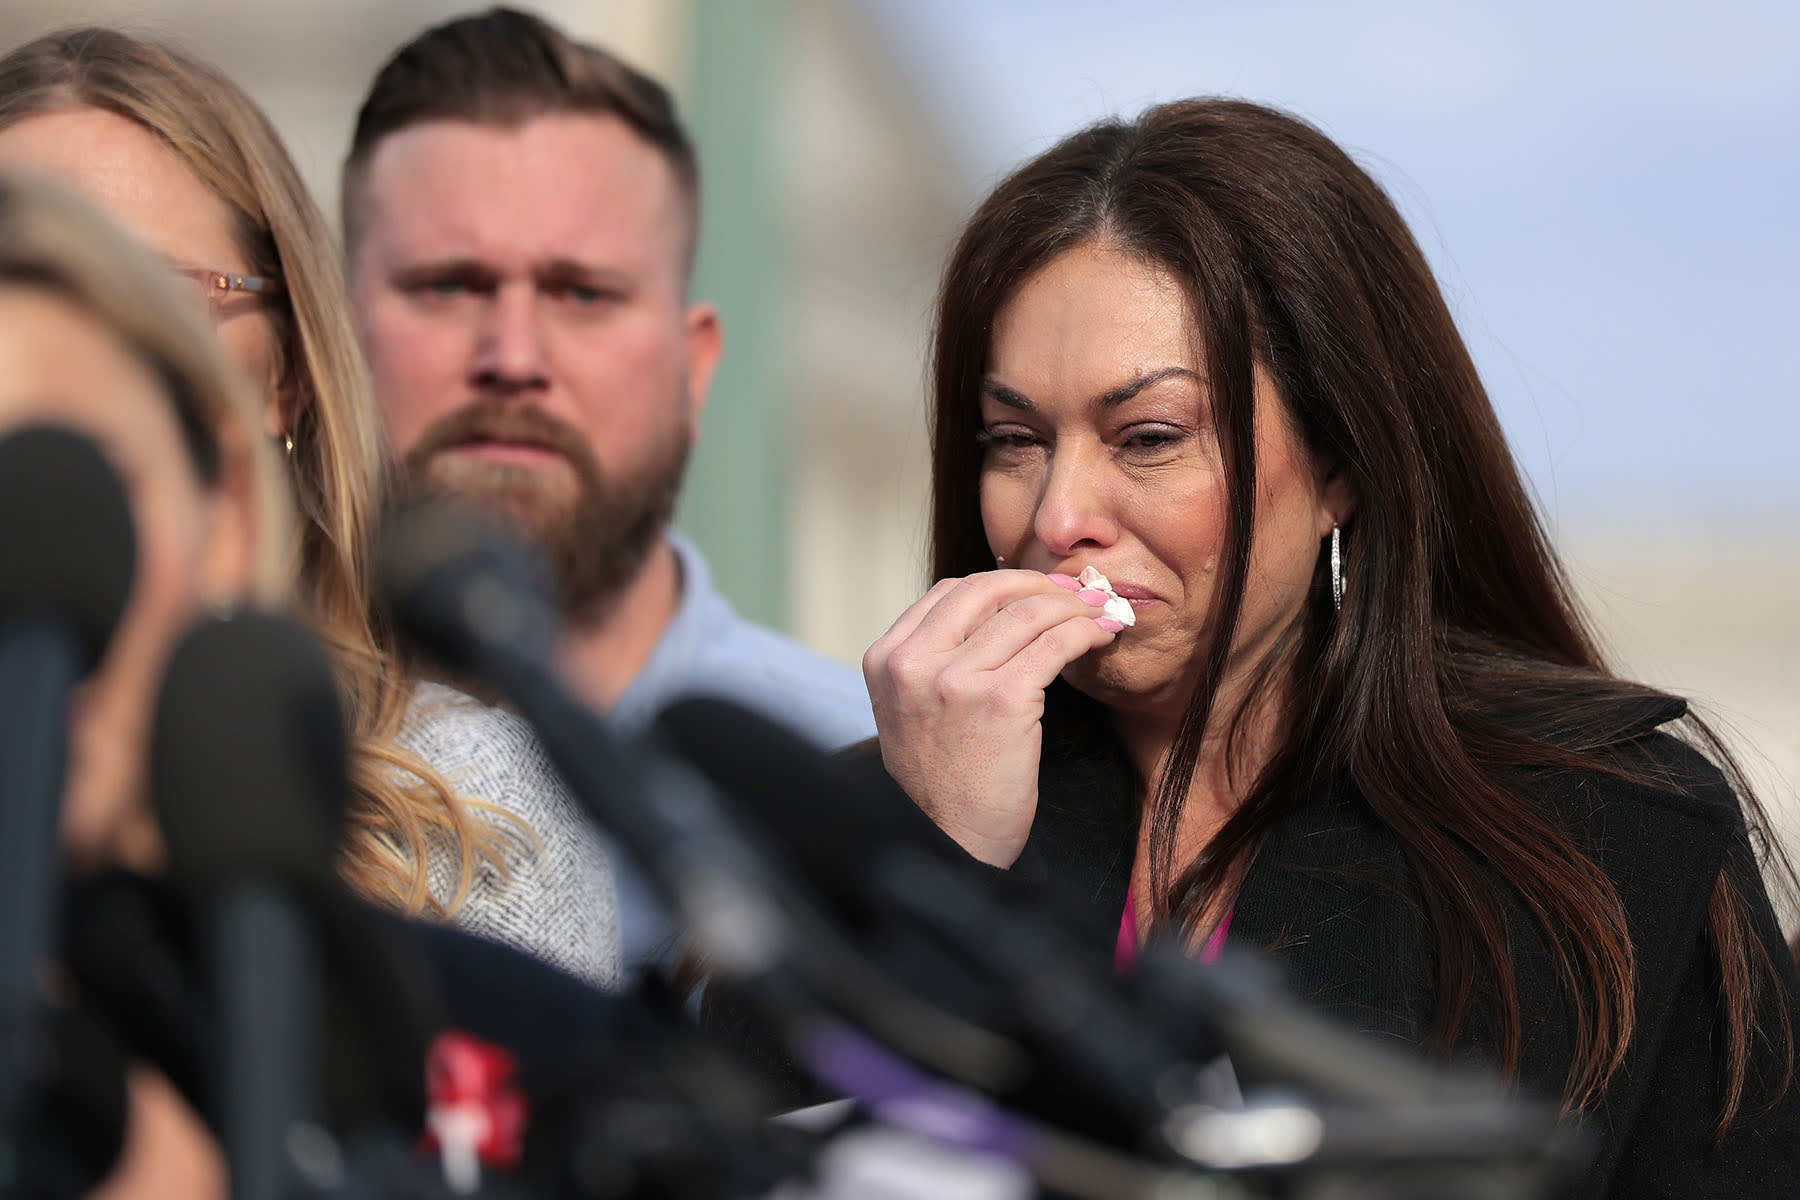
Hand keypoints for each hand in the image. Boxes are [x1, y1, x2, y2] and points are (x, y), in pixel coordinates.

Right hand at [863, 570, 1121, 865]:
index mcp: (885, 660)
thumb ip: (936, 661)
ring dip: (1073, 607)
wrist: (951, 845)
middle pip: (987, 590)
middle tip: (1076, 594)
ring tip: (1099, 613)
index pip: (950, 593)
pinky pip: (1054, 645)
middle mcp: (913, 664)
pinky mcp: (1001, 701)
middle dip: (1040, 585)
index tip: (1038, 592)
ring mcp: (954, 681)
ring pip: (1027, 612)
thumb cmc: (943, 784)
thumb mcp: (914, 711)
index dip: (1003, 584)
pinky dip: (1085, 632)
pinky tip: (1101, 636)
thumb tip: (1005, 610)